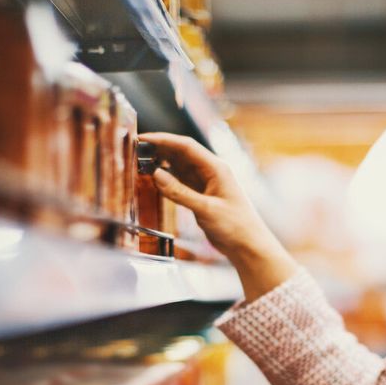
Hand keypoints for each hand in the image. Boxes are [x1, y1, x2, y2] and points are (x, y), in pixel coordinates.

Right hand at [138, 132, 296, 300]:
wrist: (248, 246)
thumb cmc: (236, 227)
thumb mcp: (206, 209)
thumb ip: (180, 192)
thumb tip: (156, 174)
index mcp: (216, 168)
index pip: (186, 146)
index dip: (164, 140)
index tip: (144, 138)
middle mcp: (211, 172)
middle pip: (181, 153)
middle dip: (160, 149)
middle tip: (137, 149)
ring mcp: (206, 183)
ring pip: (180, 166)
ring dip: (162, 163)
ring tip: (142, 162)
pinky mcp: (202, 196)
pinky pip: (181, 181)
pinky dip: (168, 178)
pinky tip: (155, 178)